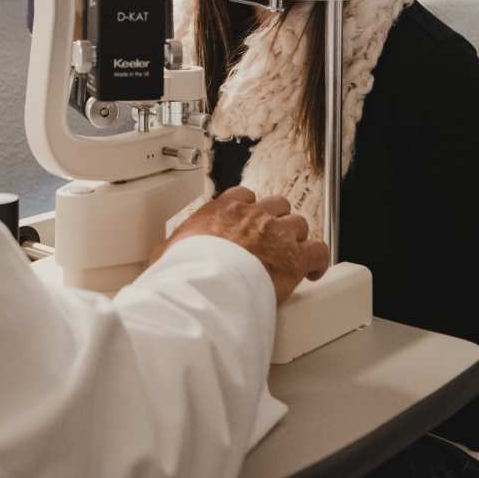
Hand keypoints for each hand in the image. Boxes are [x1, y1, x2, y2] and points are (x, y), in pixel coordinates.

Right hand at [157, 186, 331, 302]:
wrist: (208, 282)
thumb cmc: (186, 267)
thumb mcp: (167, 251)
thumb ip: (170, 248)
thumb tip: (159, 258)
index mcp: (222, 209)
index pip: (243, 195)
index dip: (249, 208)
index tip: (247, 220)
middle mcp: (253, 215)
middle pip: (276, 204)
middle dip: (276, 219)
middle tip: (272, 238)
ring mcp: (278, 233)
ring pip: (299, 223)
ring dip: (296, 238)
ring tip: (291, 253)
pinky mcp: (297, 256)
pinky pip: (319, 250)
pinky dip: (318, 260)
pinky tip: (314, 271)